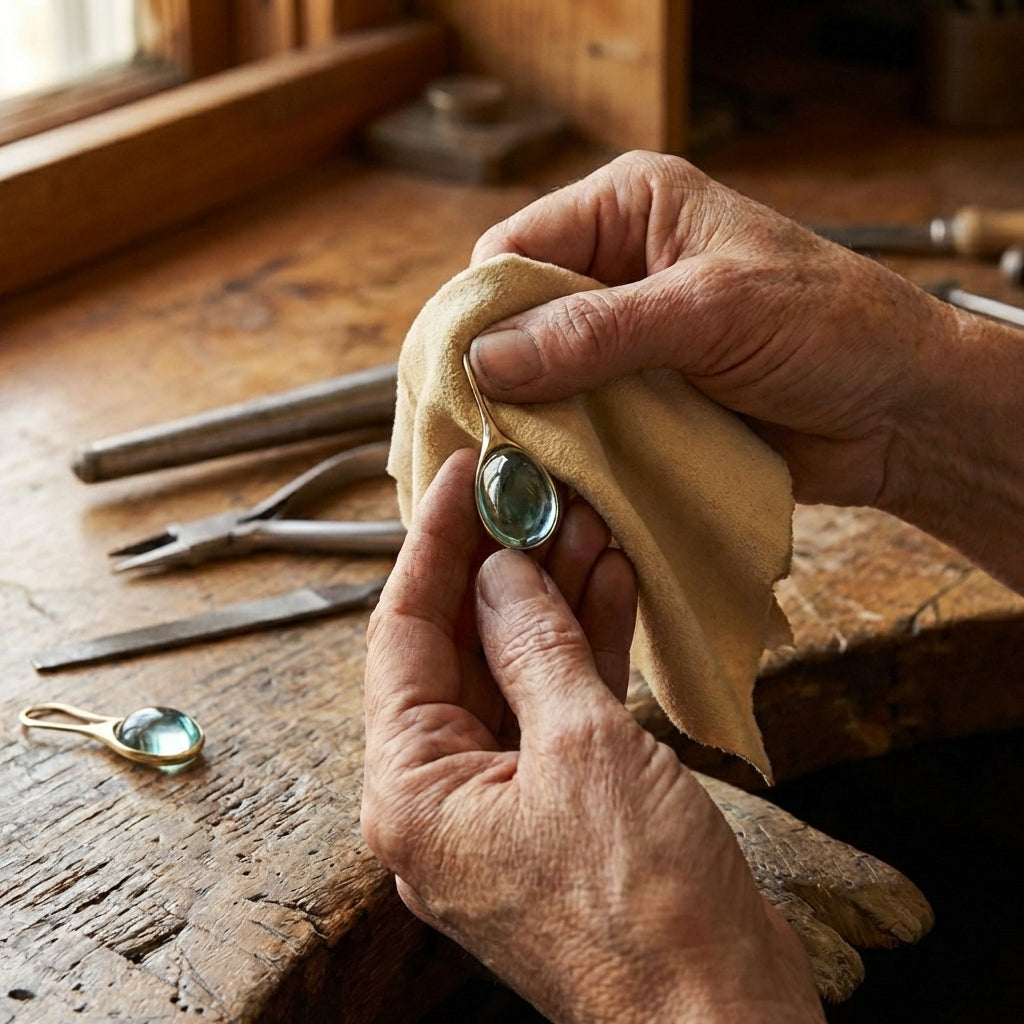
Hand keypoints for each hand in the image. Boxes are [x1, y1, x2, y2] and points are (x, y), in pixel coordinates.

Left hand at [361, 449, 822, 1022]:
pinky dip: (583, 647)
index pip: (403, 635)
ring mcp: (504, 800)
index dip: (432, 545)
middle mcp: (443, 796)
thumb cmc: (645, 914)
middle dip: (500, 565)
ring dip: (550, 597)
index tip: (458, 476)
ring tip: (582, 521)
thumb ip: (535, 649)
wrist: (721, 1018)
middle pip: (457, 648)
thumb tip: (501, 573)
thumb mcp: (585, 750)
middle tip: (531, 493)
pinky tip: (609, 584)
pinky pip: (557, 706)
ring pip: (514, 670)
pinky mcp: (561, 805)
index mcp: (412, 791)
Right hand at [468, 150, 950, 510]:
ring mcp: (626, 340)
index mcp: (630, 208)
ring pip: (541, 378)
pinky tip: (557, 478)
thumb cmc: (833, 329)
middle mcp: (617, 268)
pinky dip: (566, 451)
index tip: (463, 374)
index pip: (515, 250)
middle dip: (501, 373)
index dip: (483, 310)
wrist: (899, 415)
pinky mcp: (640, 399)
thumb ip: (598, 332)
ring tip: (519, 463)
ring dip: (534, 420)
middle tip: (485, 430)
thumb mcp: (712, 311)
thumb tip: (488, 356)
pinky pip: (578, 422)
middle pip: (518, 318)